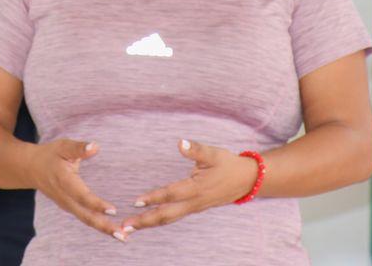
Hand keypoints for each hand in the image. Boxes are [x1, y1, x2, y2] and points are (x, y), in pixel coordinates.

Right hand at [28, 140, 125, 241]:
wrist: (31, 168)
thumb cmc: (50, 155)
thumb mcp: (63, 147)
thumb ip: (79, 148)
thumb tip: (95, 147)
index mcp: (64, 181)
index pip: (82, 196)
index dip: (96, 204)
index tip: (113, 210)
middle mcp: (65, 197)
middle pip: (85, 215)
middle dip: (104, 226)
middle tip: (123, 235)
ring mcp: (66, 205)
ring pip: (86, 219)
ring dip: (104, 228)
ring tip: (123, 237)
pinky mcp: (70, 207)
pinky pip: (85, 218)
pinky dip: (98, 225)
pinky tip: (112, 229)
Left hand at [121, 140, 259, 236]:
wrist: (247, 180)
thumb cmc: (228, 164)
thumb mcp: (214, 153)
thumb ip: (196, 149)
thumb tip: (181, 143)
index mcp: (197, 188)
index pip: (171, 194)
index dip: (154, 197)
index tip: (136, 201)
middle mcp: (194, 202)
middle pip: (166, 215)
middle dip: (145, 221)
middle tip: (125, 226)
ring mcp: (194, 208)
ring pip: (169, 218)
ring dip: (149, 223)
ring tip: (130, 227)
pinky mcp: (194, 208)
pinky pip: (174, 217)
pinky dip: (159, 220)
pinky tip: (147, 221)